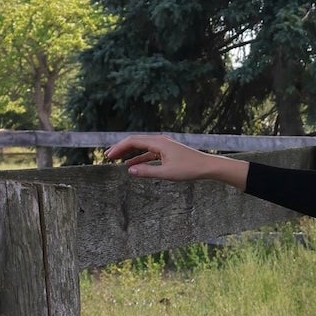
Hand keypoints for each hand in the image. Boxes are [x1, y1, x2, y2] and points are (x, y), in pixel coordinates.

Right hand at [103, 134, 247, 188]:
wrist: (207, 167)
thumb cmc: (189, 169)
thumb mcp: (166, 173)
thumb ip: (147, 172)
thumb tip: (129, 171)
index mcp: (158, 143)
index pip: (133, 141)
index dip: (119, 148)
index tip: (108, 156)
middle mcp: (160, 141)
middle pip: (135, 142)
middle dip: (121, 148)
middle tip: (107, 156)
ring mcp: (164, 146)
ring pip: (142, 147)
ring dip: (129, 153)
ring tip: (116, 160)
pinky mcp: (168, 152)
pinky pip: (149, 153)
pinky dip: (140, 158)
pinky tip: (132, 165)